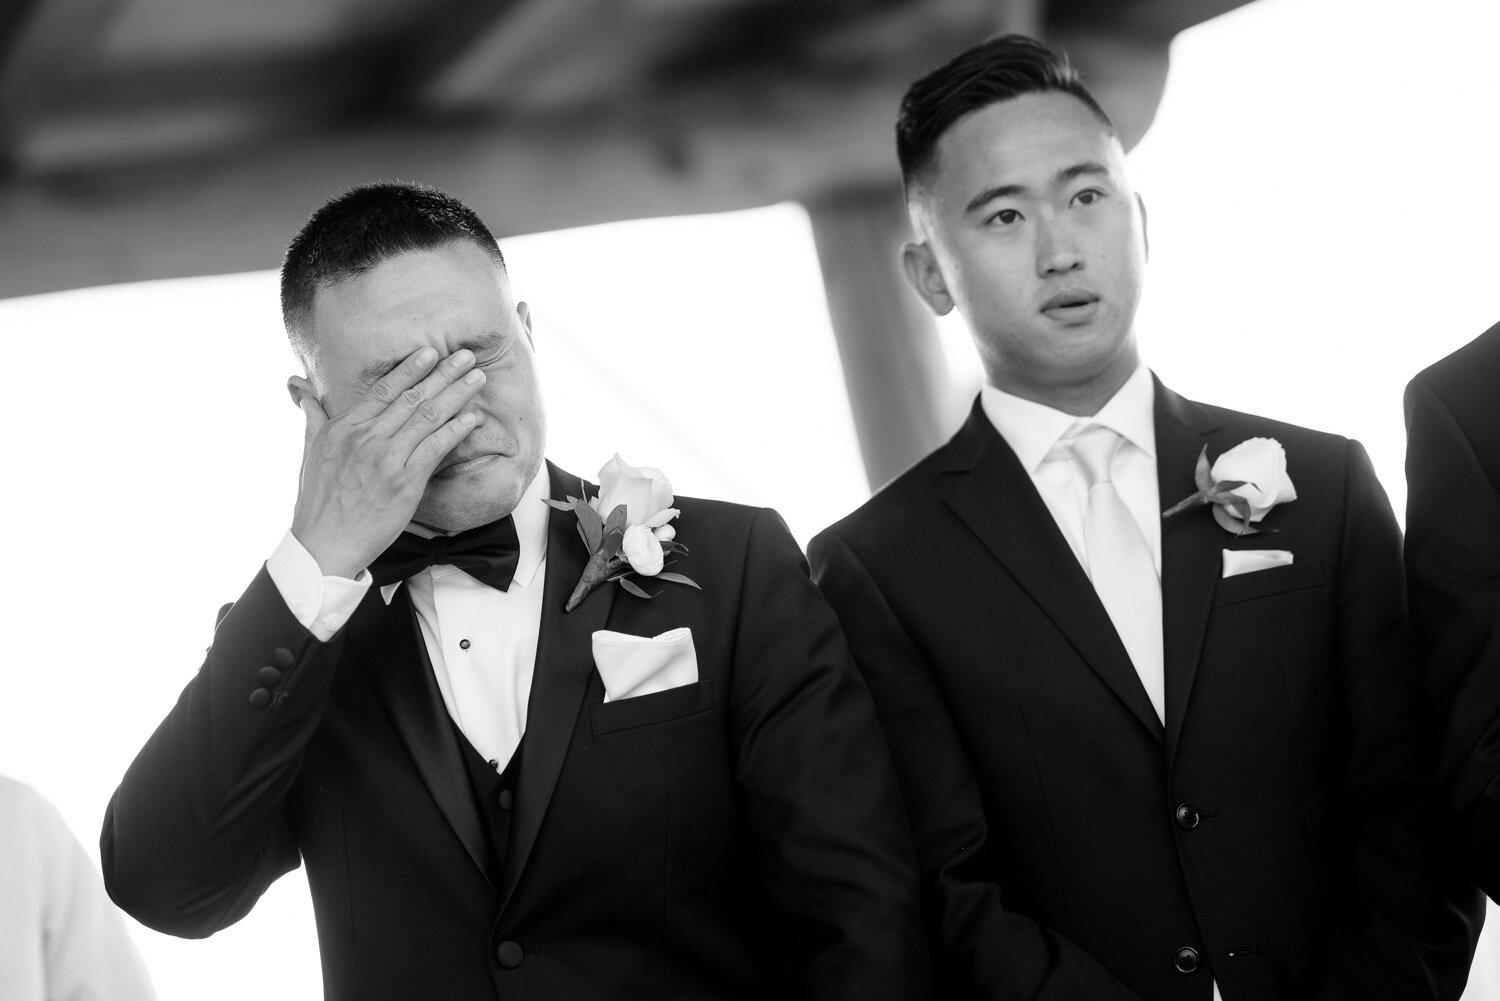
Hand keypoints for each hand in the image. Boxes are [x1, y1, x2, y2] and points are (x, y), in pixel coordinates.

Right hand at [288, 347, 485, 577]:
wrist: (324, 545)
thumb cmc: (318, 502)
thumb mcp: (309, 450)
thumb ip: (312, 414)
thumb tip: (298, 386)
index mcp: (344, 428)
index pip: (383, 389)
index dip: (410, 369)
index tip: (430, 352)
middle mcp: (366, 438)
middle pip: (411, 398)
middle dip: (443, 374)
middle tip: (466, 356)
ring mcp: (387, 459)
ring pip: (427, 418)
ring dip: (456, 395)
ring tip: (477, 379)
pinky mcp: (405, 483)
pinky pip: (435, 449)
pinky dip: (455, 431)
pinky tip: (472, 418)